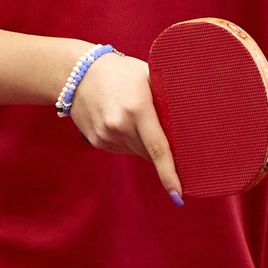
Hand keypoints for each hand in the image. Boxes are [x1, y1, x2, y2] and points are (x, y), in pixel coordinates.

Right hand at [67, 51, 185, 201]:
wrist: (77, 72)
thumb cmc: (120, 72)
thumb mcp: (147, 76)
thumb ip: (167, 98)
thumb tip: (190, 124)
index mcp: (137, 109)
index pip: (158, 149)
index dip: (170, 175)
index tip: (179, 196)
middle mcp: (120, 126)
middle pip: (150, 152)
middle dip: (160, 147)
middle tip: (156, 122)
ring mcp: (106, 136)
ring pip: (136, 151)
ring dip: (142, 141)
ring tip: (131, 113)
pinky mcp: (97, 141)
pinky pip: (122, 149)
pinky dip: (127, 140)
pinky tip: (120, 120)